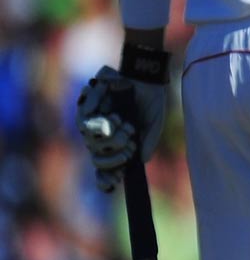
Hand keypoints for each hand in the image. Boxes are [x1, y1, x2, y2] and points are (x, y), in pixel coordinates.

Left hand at [77, 66, 168, 193]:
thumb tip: (142, 161)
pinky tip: (114, 116)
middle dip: (114, 157)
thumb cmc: (149, 99)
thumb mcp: (153, 124)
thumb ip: (148, 141)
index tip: (112, 184)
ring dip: (111, 138)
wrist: (143, 76)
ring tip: (124, 123)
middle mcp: (104, 136)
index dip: (107, 177)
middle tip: (130, 141)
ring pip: (92, 144)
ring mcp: (94, 124)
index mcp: (120, 142)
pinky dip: (102, 123)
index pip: (108, 166)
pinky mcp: (86, 109)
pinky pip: (86, 123)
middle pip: (98, 159)